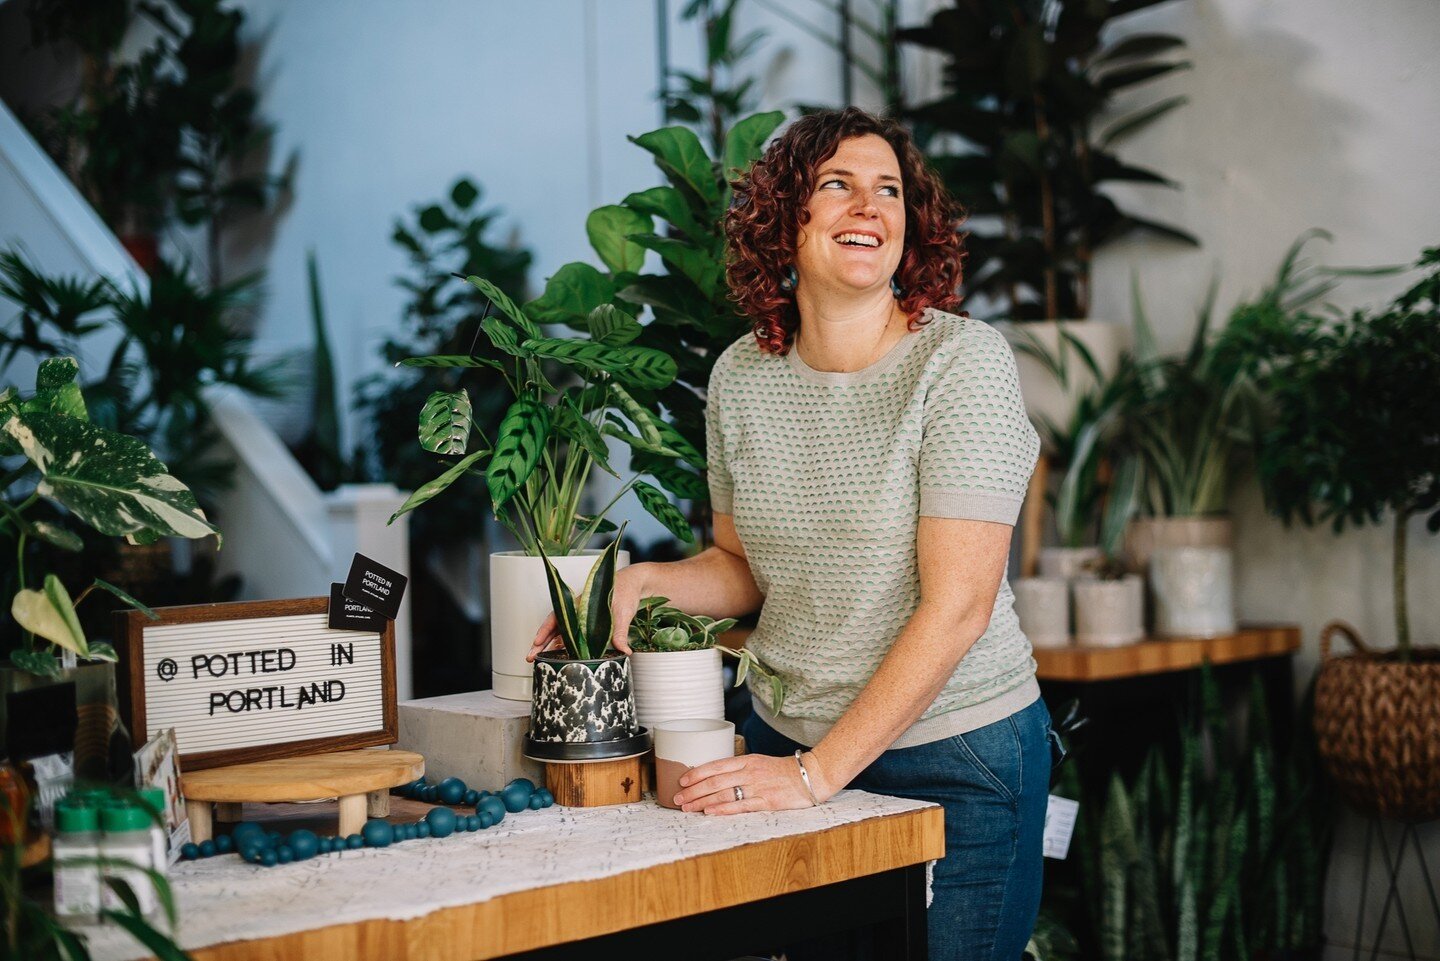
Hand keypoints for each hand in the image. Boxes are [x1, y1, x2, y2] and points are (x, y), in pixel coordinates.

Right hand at [526, 562, 649, 660]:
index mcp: (580, 604)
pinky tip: (560, 655)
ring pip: (561, 633)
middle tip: (530, 656)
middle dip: (541, 643)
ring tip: (539, 659)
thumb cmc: (624, 590)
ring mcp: (582, 618)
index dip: (545, 630)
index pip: (558, 617)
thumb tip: (623, 650)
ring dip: (550, 645)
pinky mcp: (589, 625)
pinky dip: (564, 645)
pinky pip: (572, 636)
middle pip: (555, 628)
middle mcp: (578, 612)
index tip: (537, 641)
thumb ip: (620, 631)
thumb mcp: (623, 612)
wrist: (633, 584)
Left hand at [672, 751, 835, 814]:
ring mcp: (757, 787)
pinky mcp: (766, 801)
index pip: (715, 765)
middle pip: (715, 780)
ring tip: (687, 807)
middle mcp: (749, 772)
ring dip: (702, 800)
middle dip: (693, 790)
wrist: (811, 775)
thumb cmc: (785, 771)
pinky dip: (722, 808)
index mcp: (747, 760)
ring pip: (723, 793)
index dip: (696, 773)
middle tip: (678, 797)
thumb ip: (740, 769)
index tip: (682, 780)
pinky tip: (709, 811)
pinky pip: (740, 805)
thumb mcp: (760, 763)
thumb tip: (718, 777)